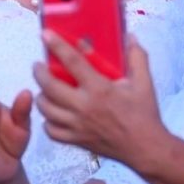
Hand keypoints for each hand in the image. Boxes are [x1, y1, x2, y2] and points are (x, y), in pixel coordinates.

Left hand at [35, 32, 164, 167]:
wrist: (145, 148)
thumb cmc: (144, 115)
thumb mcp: (144, 83)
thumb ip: (137, 58)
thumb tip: (130, 37)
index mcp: (100, 89)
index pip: (73, 62)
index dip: (57, 46)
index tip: (45, 34)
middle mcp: (84, 107)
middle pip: (49, 86)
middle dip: (39, 72)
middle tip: (39, 65)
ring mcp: (77, 125)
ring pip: (46, 109)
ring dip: (41, 96)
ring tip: (44, 89)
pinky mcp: (76, 140)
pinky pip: (51, 131)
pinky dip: (48, 121)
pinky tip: (53, 114)